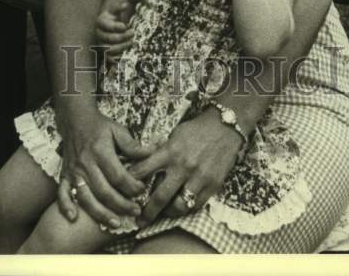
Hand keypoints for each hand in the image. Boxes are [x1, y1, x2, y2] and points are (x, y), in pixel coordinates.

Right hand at [56, 107, 152, 227]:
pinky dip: (66, 206)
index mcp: (100, 151)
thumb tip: (152, 153)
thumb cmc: (99, 126)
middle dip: (121, 205)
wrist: (75, 119)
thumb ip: (133, 145)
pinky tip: (73, 218)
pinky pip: (62, 193)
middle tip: (136, 212)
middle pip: (104, 191)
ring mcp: (73, 171)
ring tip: (115, 223)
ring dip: (100, 213)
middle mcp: (86, 164)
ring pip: (86, 198)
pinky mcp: (64, 175)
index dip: (132, 186)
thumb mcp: (118, 130)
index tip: (142, 190)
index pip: (118, 175)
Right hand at [94, 0, 133, 59]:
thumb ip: (119, 8)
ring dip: (121, 46)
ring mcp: (101, 43)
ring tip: (131, 42)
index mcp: (100, 22)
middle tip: (133, 32)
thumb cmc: (116, 16)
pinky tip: (126, 55)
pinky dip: (116, 58)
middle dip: (122, 36)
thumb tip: (125, 5)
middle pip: (108, 38)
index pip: (106, 26)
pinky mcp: (105, 52)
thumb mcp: (116, 10)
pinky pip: (108, 58)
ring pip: (108, 49)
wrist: (112, 24)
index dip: (116, 26)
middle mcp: (98, 33)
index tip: (126, 26)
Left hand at [128, 111, 244, 223]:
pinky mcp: (212, 185)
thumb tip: (144, 165)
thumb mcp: (174, 135)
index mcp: (170, 151)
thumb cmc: (196, 129)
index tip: (124, 192)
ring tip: (162, 214)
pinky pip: (196, 205)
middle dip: (147, 212)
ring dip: (168, 214)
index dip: (131, 183)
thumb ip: (161, 152)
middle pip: (160, 196)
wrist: (224, 127)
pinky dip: (186, 209)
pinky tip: (180, 208)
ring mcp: (199, 178)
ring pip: (179, 206)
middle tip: (139, 220)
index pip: (144, 170)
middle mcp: (183, 166)